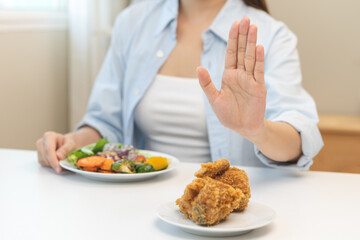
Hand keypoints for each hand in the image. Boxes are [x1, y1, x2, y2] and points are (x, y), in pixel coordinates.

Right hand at [36, 132, 75, 172]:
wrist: (66, 144)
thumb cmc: (68, 143)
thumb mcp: (71, 144)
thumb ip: (65, 149)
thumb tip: (58, 156)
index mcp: (49, 136)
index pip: (48, 149)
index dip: (53, 159)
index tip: (58, 168)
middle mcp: (41, 142)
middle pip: (46, 156)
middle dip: (54, 163)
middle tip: (63, 168)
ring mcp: (39, 150)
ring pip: (44, 161)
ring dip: (54, 164)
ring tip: (62, 160)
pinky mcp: (39, 157)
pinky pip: (44, 164)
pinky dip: (52, 165)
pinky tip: (57, 161)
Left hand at [197, 17, 266, 140]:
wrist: (242, 128)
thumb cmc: (228, 114)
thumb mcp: (214, 99)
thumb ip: (206, 84)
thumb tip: (198, 67)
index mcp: (229, 75)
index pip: (231, 53)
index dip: (232, 39)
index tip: (234, 24)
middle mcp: (240, 74)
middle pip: (242, 51)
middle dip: (243, 35)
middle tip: (245, 19)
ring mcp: (250, 79)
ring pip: (251, 57)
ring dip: (251, 43)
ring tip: (252, 27)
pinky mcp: (258, 87)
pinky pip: (258, 71)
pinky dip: (259, 60)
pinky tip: (258, 48)